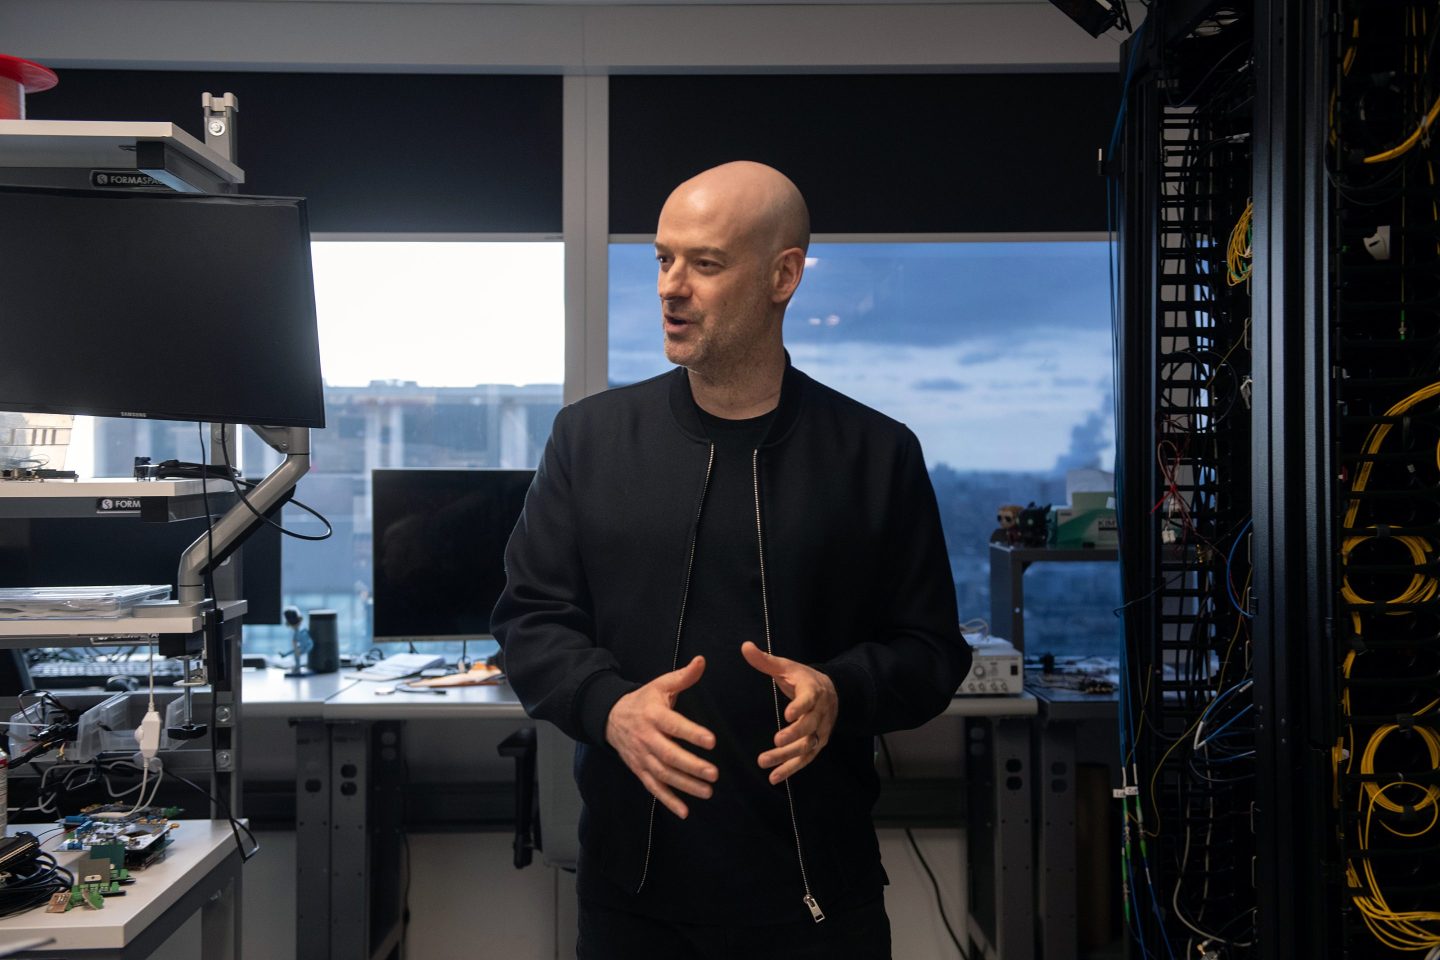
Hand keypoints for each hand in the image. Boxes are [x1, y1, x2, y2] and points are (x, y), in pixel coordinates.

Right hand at [605, 656, 717, 818]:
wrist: (610, 717)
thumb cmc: (643, 700)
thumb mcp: (660, 685)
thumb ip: (683, 677)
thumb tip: (702, 660)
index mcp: (653, 715)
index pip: (674, 725)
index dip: (692, 733)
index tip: (712, 741)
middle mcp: (646, 738)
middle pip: (668, 755)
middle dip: (691, 765)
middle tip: (714, 773)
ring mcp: (641, 757)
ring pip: (663, 774)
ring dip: (685, 785)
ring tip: (708, 791)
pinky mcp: (639, 770)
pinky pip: (653, 788)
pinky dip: (668, 800)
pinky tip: (685, 812)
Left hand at [741, 641, 837, 783]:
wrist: (832, 691)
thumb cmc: (803, 678)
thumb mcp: (786, 667)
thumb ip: (765, 660)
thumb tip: (744, 646)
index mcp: (813, 691)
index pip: (809, 700)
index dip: (800, 707)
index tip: (787, 715)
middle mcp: (820, 713)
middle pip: (809, 726)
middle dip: (793, 735)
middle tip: (775, 742)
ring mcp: (820, 731)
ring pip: (806, 746)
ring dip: (787, 757)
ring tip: (764, 763)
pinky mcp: (817, 744)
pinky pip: (805, 759)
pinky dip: (791, 769)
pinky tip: (774, 777)